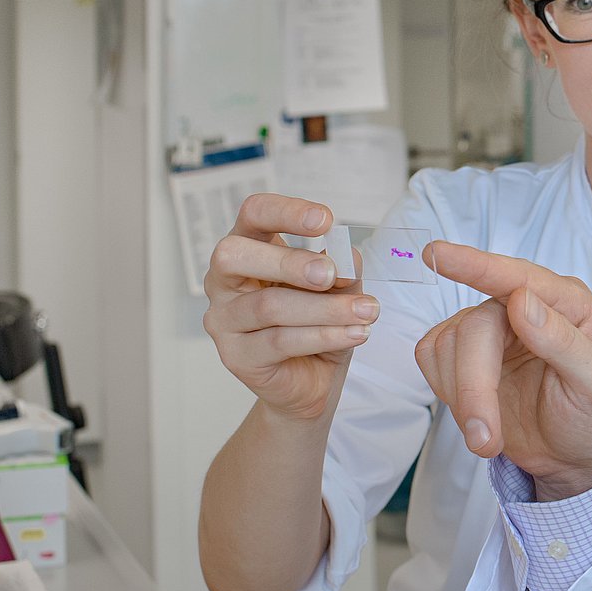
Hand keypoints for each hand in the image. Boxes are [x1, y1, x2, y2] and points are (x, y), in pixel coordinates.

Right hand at [201, 193, 378, 422]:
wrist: (313, 379)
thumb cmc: (319, 321)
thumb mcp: (339, 287)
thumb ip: (341, 268)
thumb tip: (345, 259)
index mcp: (249, 248)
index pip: (253, 214)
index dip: (286, 212)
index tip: (326, 220)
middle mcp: (225, 281)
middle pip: (235, 255)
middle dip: (288, 262)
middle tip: (332, 274)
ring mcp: (224, 319)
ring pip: (268, 306)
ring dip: (326, 308)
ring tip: (368, 311)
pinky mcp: (236, 356)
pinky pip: (280, 341)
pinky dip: (325, 335)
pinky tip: (356, 333)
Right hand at [416, 242, 591, 498]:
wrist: (573, 457)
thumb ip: (564, 341)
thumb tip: (520, 299)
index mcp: (566, 303)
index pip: (517, 277)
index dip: (476, 266)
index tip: (438, 254)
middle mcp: (524, 308)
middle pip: (475, 327)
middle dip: (474, 387)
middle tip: (485, 438)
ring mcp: (491, 330)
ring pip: (447, 345)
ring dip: (462, 399)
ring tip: (489, 437)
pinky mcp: (462, 355)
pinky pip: (432, 359)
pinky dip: (448, 394)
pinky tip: (477, 416)